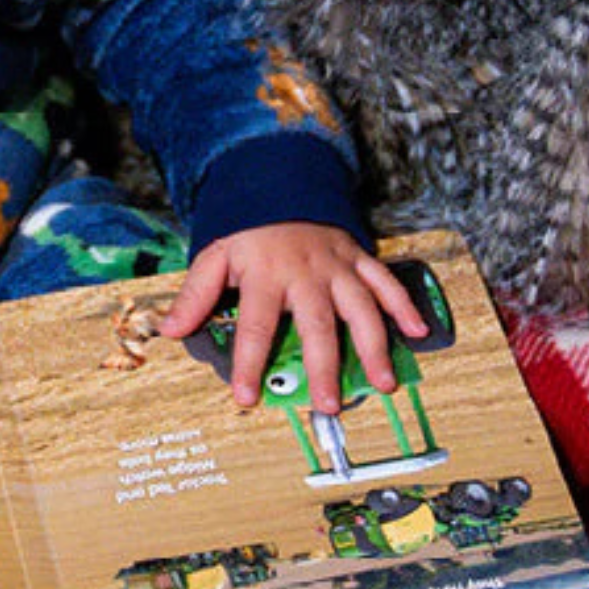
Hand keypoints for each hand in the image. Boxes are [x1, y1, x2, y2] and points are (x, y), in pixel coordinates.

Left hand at [155, 222, 428, 410]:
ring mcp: (337, 267)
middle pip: (317, 325)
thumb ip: (195, 295)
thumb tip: (170, 330)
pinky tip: (417, 333)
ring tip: (382, 383)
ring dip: (374, 346)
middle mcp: (305, 274)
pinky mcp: (359, 259)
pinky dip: (404, 306)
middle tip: (328, 404)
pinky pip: (386, 282)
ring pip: (361, 308)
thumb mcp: (214, 256)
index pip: (256, 326)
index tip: (247, 397)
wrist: (281, 185)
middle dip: (324, 367)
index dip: (250, 363)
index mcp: (265, 276)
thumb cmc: (247, 233)